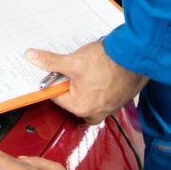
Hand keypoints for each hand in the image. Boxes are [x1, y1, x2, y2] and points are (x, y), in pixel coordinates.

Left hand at [27, 41, 147, 123]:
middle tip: (70, 66)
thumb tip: (33, 58)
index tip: (47, 70)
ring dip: (82, 81)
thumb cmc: (110, 63)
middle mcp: (95, 112)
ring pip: (85, 93)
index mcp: (81, 108)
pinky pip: (99, 93)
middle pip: (70, 95)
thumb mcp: (73, 61)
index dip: (51, 79)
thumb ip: (50, 62)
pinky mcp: (116, 99)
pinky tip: (97, 70)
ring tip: (86, 67)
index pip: (55, 95)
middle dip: (68, 80)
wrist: (136, 57)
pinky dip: (95, 82)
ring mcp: (107, 107)